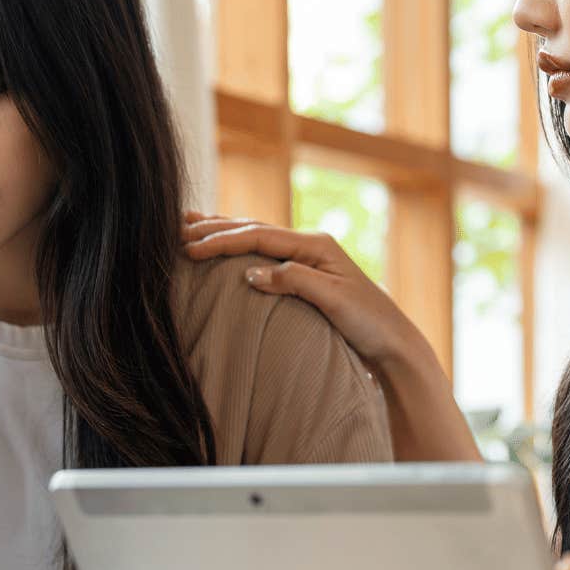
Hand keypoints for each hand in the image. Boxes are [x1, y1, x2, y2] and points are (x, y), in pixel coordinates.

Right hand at [179, 211, 421, 367]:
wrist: (392, 343)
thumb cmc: (369, 322)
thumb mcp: (333, 300)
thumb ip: (293, 281)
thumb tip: (250, 272)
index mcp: (315, 244)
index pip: (259, 235)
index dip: (223, 241)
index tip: (190, 249)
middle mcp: (310, 245)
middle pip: (253, 229)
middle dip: (214, 229)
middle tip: (176, 231)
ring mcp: (307, 259)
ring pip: (255, 238)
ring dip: (223, 232)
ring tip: (190, 226)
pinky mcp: (304, 275)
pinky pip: (263, 254)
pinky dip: (238, 248)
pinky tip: (224, 248)